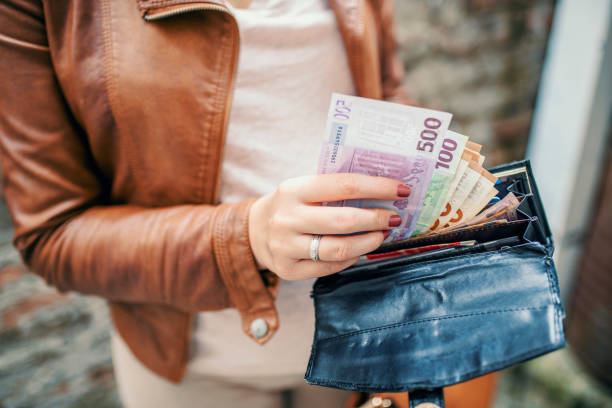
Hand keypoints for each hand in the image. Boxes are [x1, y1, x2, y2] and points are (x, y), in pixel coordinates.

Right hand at [248, 173, 410, 279]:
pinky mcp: (289, 270)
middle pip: (344, 220)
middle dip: (376, 218)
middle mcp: (286, 218)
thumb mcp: (303, 188)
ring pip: (339, 248)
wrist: (254, 231)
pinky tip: (360, 250)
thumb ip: (334, 187)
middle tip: (394, 218)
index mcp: (293, 189)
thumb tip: (384, 189)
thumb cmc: (291, 205)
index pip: (344, 185)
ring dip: (369, 242)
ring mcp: (285, 246)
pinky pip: (330, 267)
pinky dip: (351, 258)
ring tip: (381, 235)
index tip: (401, 190)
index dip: (377, 187)